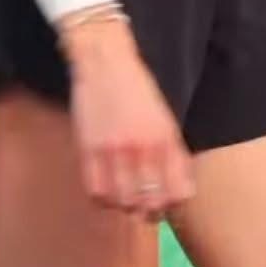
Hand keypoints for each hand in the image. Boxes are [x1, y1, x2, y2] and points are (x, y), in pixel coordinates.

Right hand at [59, 17, 194, 220]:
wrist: (103, 58)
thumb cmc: (137, 86)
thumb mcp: (164, 117)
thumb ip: (172, 153)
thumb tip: (177, 191)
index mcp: (165, 139)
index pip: (176, 193)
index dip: (171, 203)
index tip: (164, 200)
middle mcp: (141, 148)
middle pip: (148, 202)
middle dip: (148, 208)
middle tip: (142, 203)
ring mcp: (113, 150)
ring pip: (122, 202)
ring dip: (124, 204)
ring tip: (123, 195)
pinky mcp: (88, 149)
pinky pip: (96, 192)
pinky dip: (102, 198)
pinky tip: (106, 187)